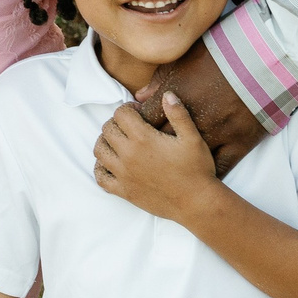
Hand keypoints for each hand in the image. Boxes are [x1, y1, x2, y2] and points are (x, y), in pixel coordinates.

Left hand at [94, 93, 223, 223]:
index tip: (139, 112)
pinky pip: (100, 177)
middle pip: (107, 129)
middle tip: (130, 126)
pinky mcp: (124, 191)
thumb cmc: (197, 170)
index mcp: (143, 139)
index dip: (128, 109)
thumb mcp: (192, 138)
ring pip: (99, 150)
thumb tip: (167, 94)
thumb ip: (178, 114)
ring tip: (120, 142)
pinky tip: (112, 164)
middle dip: (117, 123)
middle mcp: (129, 155)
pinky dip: (101, 168)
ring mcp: (124, 174)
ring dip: (106, 142)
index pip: (120, 114)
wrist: (197, 203)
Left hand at [129, 39, 268, 176]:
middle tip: (143, 147)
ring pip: (189, 158)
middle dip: (147, 145)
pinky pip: (221, 167)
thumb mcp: (184, 61)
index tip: (134, 125)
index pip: (144, 119)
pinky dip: (209, 172)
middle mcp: (193, 120)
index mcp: (177, 97)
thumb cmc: (220, 56)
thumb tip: (140, 96)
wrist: (262, 61)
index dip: (135, 123)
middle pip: (161, 141)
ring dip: (177, 162)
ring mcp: (217, 134)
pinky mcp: (239, 144)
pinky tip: (199, 176)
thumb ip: (160, 80)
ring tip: (165, 163)